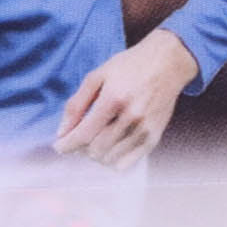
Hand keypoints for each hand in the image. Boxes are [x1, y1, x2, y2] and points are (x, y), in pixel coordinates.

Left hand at [52, 29, 198, 169]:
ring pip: (111, 159)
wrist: (168, 62)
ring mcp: (145, 129)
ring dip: (97, 154)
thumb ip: (76, 104)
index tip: (58, 147)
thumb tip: (62, 132)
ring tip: (96, 139)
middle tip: (80, 136)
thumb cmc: (130, 66)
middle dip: (81, 148)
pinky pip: (128, 163)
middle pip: (96, 150)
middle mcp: (131, 116)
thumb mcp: (97, 76)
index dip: (67, 145)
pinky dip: (113, 160)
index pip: (84, 134)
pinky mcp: (154, 137)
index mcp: (114, 99)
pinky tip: (110, 147)